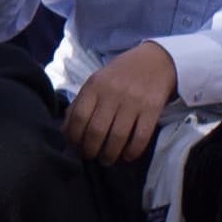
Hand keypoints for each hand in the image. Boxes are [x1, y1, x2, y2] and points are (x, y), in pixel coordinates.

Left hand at [65, 42, 178, 166]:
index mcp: (95, 85)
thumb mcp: (97, 82)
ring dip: (110, 154)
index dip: (74, 136)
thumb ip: (81, 103)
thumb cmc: (120, 75)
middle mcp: (113, 93)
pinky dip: (133, 151)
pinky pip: (141, 136)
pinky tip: (127, 156)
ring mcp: (134, 101)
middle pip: (96, 130)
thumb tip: (66, 131)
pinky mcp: (152, 109)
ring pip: (118, 136)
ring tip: (107, 160)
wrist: (155, 61)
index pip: (78, 116)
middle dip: (90, 149)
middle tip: (90, 156)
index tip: (75, 146)